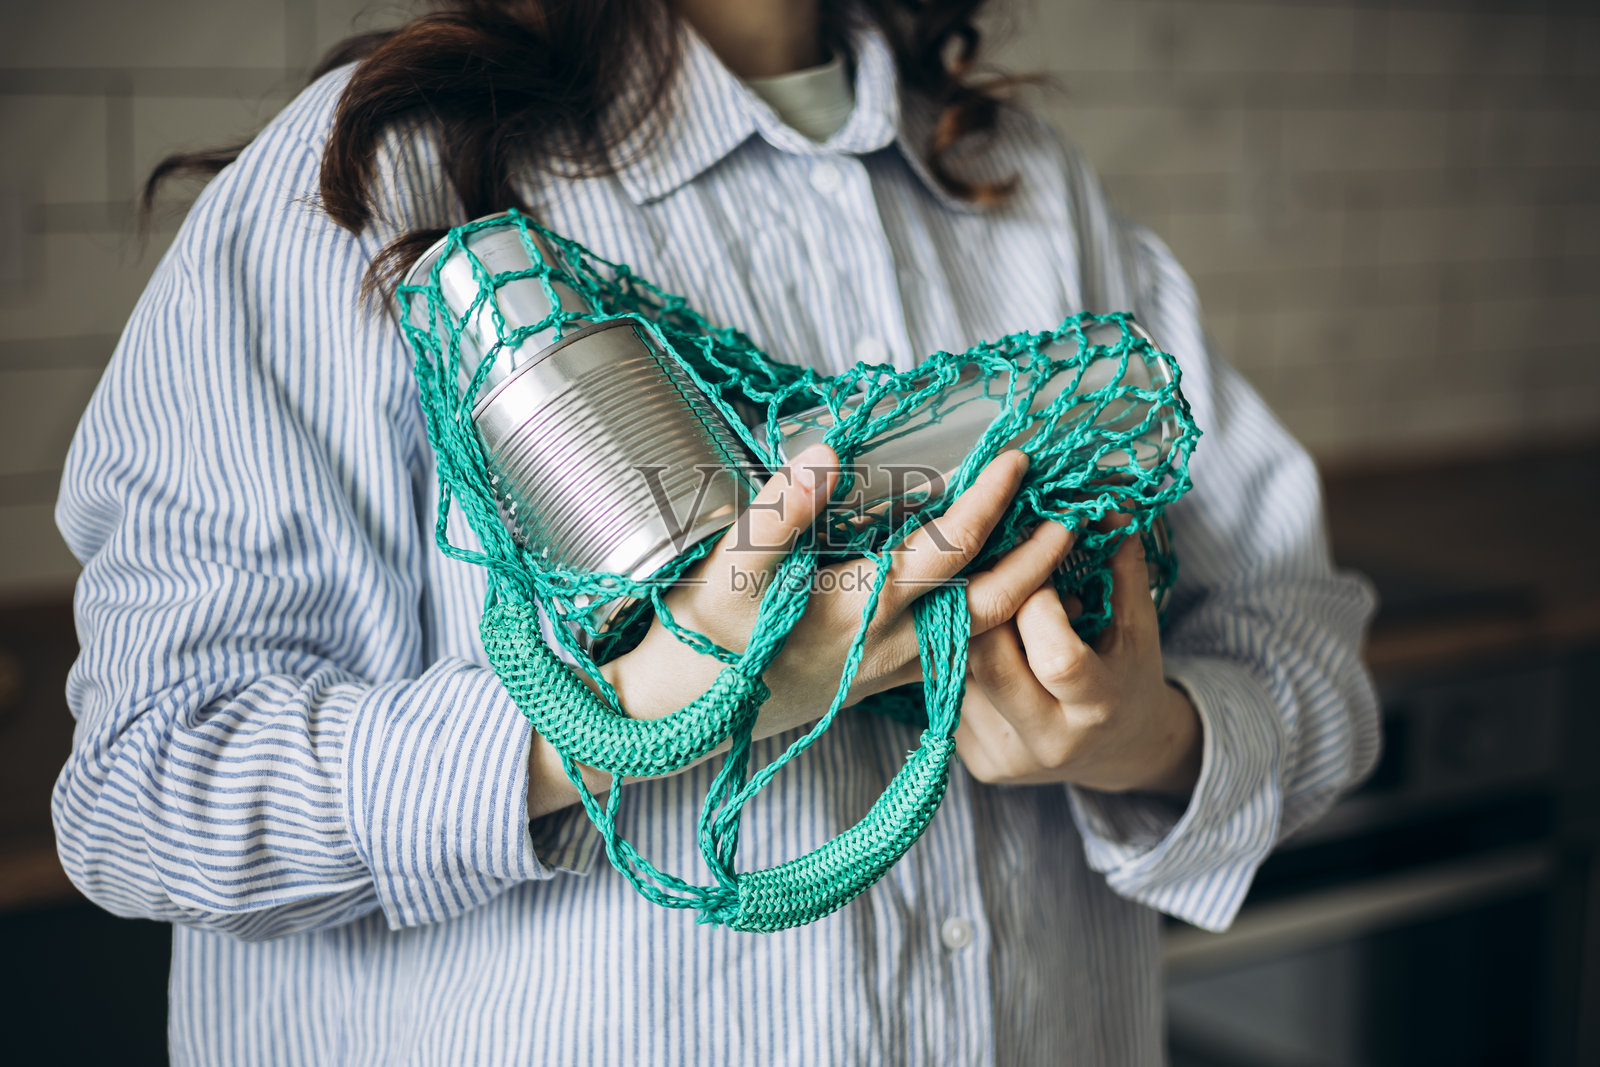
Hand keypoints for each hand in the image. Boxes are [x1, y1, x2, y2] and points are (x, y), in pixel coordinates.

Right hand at [612, 444, 1071, 736]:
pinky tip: (993, 593)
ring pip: (976, 632)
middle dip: (1039, 559)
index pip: (946, 548)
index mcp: (859, 606)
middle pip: (990, 604)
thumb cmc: (699, 634)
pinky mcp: (875, 680)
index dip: (987, 500)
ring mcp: (886, 668)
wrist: (677, 716)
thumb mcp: (725, 568)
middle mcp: (888, 643)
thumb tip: (827, 454)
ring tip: (1050, 549)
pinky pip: (952, 649)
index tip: (1017, 456)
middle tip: (1076, 514)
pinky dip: (986, 618)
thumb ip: (779, 510)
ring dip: (1020, 591)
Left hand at [954, 524, 1202, 799]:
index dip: (1039, 603)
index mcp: (1098, 707)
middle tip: (998, 579)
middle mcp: (1048, 742)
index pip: (1056, 657)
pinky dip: (960, 659)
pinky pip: (950, 693)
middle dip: (988, 608)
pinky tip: (982, 646)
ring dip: (968, 630)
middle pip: (990, 662)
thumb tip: (1107, 501)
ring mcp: (1007, 757)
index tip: (1039, 571)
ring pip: (959, 672)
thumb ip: (1123, 564)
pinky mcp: (978, 761)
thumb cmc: (1127, 672)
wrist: (1117, 750)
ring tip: (991, 611)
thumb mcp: (1138, 623)